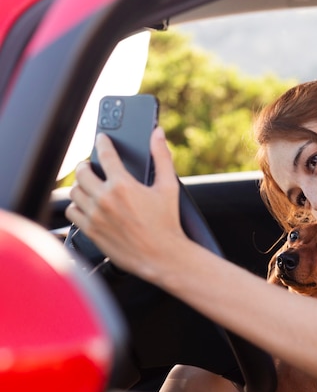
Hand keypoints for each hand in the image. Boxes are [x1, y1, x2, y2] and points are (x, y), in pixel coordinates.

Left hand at [66, 127, 186, 276]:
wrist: (162, 256)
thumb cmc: (167, 223)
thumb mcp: (169, 187)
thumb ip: (162, 157)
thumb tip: (158, 134)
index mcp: (123, 185)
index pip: (105, 154)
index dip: (102, 142)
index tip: (101, 139)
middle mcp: (105, 199)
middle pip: (82, 172)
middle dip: (85, 164)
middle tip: (90, 164)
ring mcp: (95, 216)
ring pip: (74, 192)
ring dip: (80, 185)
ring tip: (88, 185)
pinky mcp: (91, 231)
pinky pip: (71, 213)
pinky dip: (76, 206)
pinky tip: (85, 205)